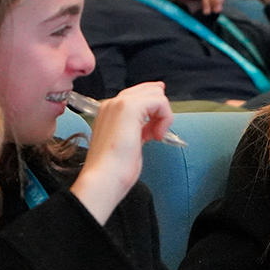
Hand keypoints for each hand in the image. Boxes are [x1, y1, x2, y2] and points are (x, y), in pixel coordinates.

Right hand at [70, 82, 172, 225]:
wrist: (104, 178)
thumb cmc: (114, 170)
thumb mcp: (129, 143)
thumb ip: (139, 128)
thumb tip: (153, 122)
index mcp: (108, 112)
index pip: (138, 96)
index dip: (153, 110)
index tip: (154, 131)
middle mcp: (111, 104)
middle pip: (148, 91)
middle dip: (159, 111)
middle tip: (155, 134)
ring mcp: (119, 103)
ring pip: (155, 94)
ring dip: (162, 115)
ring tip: (155, 136)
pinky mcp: (130, 107)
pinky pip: (159, 101)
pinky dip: (165, 117)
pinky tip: (157, 135)